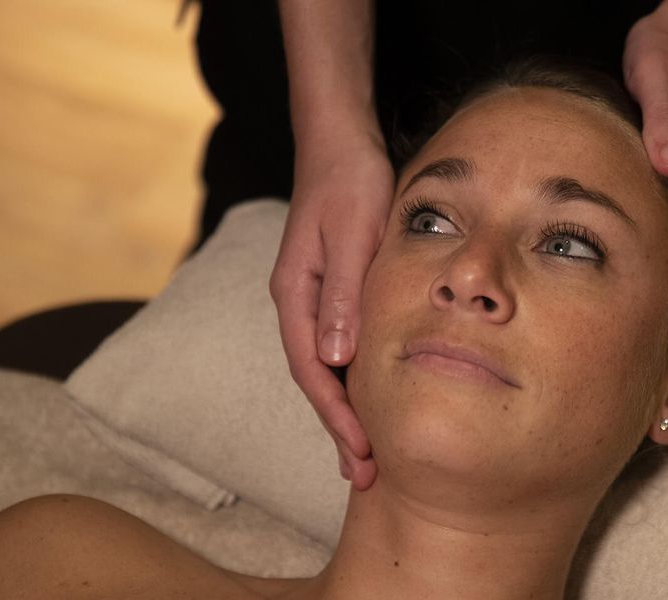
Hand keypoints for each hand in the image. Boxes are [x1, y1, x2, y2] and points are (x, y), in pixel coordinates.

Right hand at [269, 135, 392, 490]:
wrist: (339, 145)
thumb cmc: (349, 184)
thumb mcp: (352, 235)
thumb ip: (345, 295)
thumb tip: (335, 358)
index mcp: (297, 295)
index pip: (313, 370)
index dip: (337, 415)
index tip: (363, 451)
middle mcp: (300, 304)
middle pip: (317, 380)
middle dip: (340, 430)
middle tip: (366, 477)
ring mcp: (314, 300)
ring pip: (328, 370)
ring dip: (346, 413)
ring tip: (367, 457)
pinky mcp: (333, 293)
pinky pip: (339, 349)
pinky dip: (354, 382)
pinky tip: (369, 403)